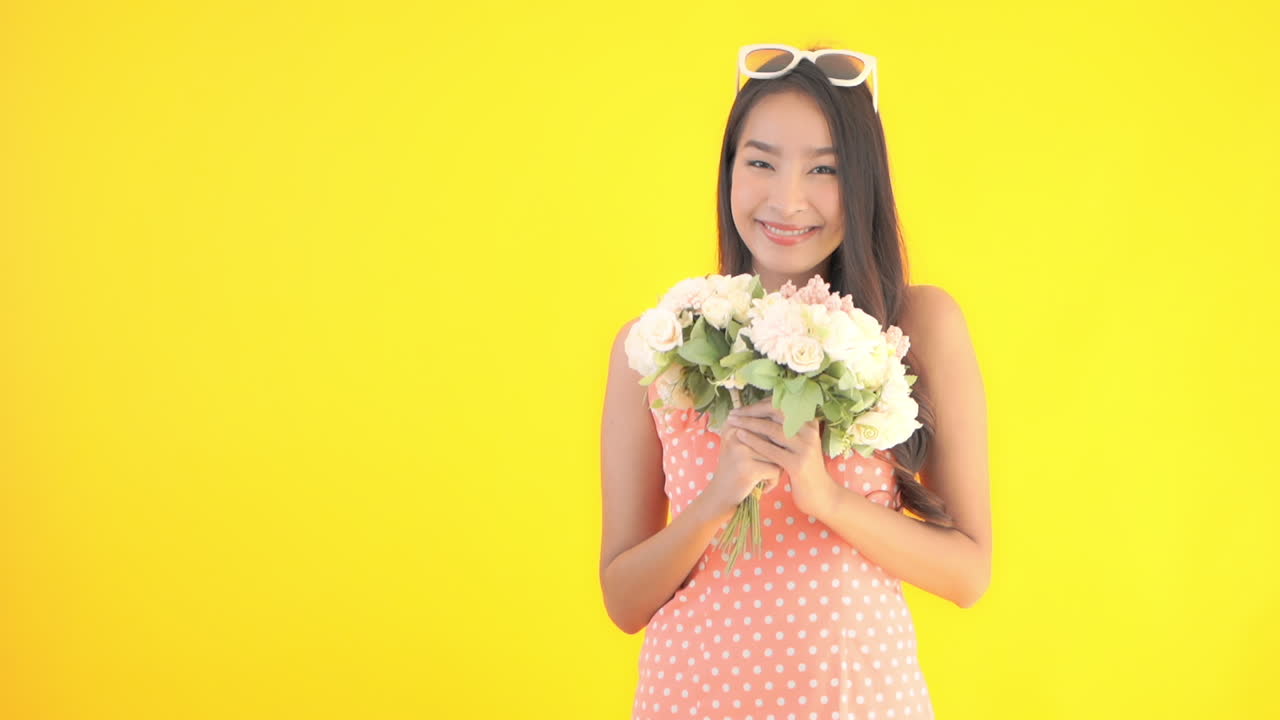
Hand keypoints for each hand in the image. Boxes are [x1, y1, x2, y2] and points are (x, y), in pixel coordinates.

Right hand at [704, 419, 782, 517]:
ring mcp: (740, 450)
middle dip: (777, 453)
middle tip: (769, 466)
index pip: (766, 421)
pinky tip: (763, 486)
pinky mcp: (747, 468)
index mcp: (734, 423)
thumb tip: (790, 421)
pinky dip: (773, 480)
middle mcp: (735, 433)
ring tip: (764, 476)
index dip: (774, 438)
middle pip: (773, 437)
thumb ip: (760, 429)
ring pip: (777, 454)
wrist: (721, 495)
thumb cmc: (737, 468)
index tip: (766, 453)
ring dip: (777, 468)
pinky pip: (775, 470)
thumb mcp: (742, 444)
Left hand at [724, 398, 836, 518]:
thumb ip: (784, 428)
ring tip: (732, 422)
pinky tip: (740, 436)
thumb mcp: (797, 443)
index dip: (760, 404)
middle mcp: (810, 431)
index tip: (742, 408)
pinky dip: (754, 441)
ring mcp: (805, 448)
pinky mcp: (798, 464)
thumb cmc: (802, 467)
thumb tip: (757, 410)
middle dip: (752, 411)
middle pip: (777, 413)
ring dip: (749, 423)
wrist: (820, 494)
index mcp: (809, 423)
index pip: (782, 405)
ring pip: (773, 429)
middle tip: (734, 412)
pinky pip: (771, 449)